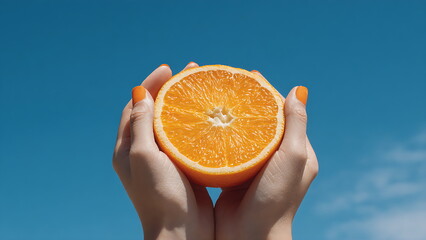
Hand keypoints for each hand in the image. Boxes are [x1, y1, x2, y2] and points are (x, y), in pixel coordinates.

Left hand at [112, 63, 213, 239]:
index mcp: (127, 148)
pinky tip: (209, 115)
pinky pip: (185, 137)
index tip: (167, 69)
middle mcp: (143, 151)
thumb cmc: (159, 197)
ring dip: (182, 104)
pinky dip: (193, 122)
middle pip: (153, 111)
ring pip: (171, 122)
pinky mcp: (182, 166)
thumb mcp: (143, 157)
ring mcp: (163, 158)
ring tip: (200, 87)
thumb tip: (139, 93)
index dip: (148, 85)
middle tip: (189, 72)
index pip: (134, 106)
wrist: (181, 232)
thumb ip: (140, 125)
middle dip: (168, 89)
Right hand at [214, 72, 318, 239]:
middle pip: (261, 120)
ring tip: (215, 97)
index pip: (283, 112)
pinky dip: (220, 133)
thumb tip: (299, 89)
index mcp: (295, 151)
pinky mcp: (237, 175)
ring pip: (243, 132)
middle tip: (228, 82)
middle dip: (246, 100)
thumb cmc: (276, 199)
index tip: (251, 74)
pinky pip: (229, 147)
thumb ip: (296, 124)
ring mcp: (256, 166)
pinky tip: (206, 122)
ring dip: (231, 115)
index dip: (268, 92)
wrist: (251, 236)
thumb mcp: (293, 158)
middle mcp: (276, 157)